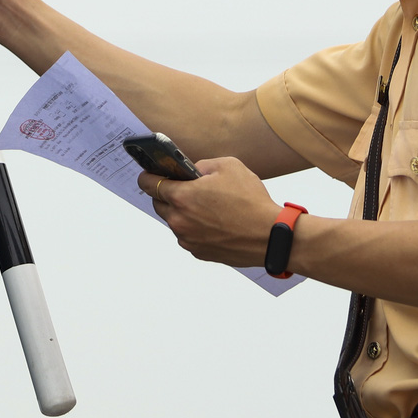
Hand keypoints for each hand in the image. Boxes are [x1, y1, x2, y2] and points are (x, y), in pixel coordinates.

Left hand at [137, 157, 283, 268]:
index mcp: (182, 196)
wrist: (270, 236)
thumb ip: (202, 165)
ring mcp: (188, 239)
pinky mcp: (198, 252)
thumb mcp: (228, 166)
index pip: (149, 184)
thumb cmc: (251, 201)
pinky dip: (195, 228)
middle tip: (184, 188)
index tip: (149, 173)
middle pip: (158, 204)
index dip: (147, 176)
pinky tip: (214, 222)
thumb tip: (191, 170)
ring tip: (205, 206)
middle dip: (166, 194)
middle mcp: (179, 220)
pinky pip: (188, 236)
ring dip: (182, 212)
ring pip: (174, 221)